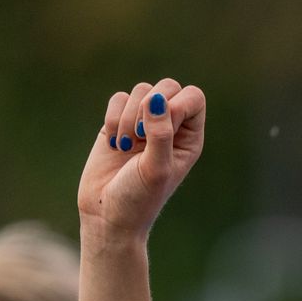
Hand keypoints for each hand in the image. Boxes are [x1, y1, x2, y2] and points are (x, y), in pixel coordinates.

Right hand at [77, 78, 206, 241]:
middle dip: (149, 108)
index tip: (163, 129)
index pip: (193, 97)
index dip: (177, 104)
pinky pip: (117, 99)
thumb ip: (160, 133)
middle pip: (167, 86)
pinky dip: (113, 117)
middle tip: (141, 139)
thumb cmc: (139, 198)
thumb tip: (156, 98)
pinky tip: (114, 144)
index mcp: (190, 138)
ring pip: (140, 90)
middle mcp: (170, 127)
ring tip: (126, 147)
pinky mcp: (118, 123)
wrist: (108, 214)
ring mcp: (143, 123)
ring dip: (129, 117)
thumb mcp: (156, 168)